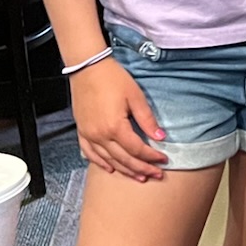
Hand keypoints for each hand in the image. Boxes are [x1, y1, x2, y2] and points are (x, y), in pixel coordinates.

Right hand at [71, 58, 168, 180]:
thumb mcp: (136, 97)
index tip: (163, 160)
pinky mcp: (82, 131)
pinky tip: (110, 168)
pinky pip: (90, 153)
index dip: (151, 157)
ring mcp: (89, 135)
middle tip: (156, 175)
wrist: (88, 68)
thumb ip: (147, 120)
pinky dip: (100, 163)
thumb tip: (160, 137)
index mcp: (115, 127)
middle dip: (142, 168)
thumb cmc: (112, 79)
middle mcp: (100, 135)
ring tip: (139, 176)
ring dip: (124, 170)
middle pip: (123, 159)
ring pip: (108, 160)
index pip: (137, 149)